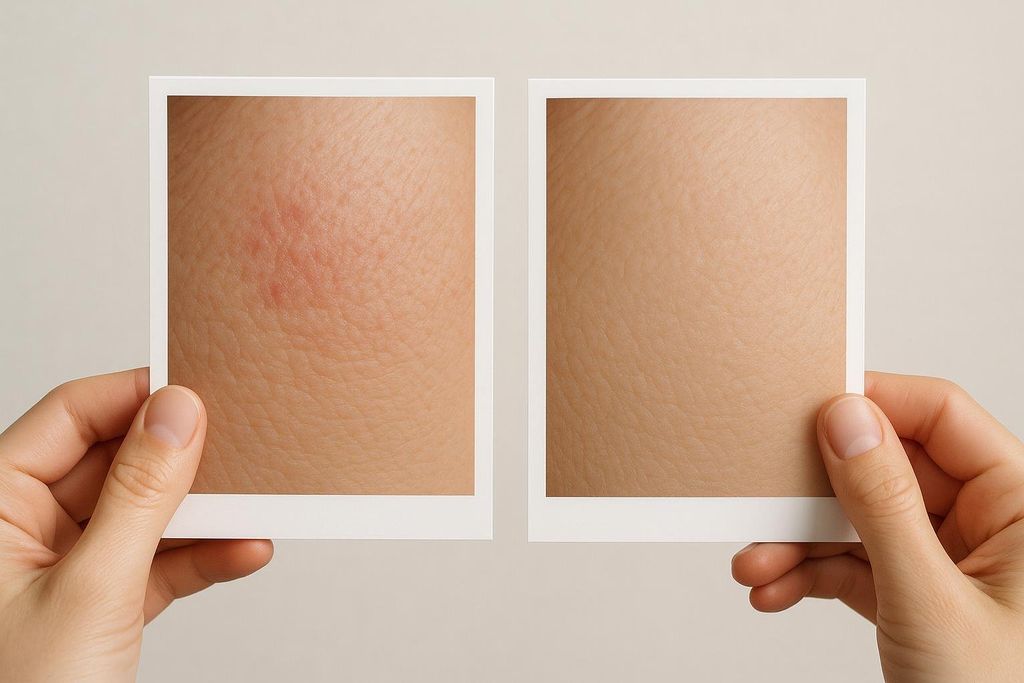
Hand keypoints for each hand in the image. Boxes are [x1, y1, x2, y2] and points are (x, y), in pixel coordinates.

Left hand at [0, 368, 272, 681]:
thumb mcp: (91, 589)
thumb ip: (141, 497)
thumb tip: (179, 413)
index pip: (73, 416)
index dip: (138, 396)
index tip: (202, 389)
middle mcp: (24, 526)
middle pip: (118, 461)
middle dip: (183, 459)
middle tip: (244, 445)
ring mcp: (66, 566)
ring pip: (146, 512)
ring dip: (205, 513)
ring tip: (258, 502)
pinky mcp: (103, 603)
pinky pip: (159, 561)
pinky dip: (202, 558)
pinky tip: (245, 551)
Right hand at [732, 372, 1023, 680]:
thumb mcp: (932, 601)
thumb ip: (884, 505)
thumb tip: (845, 420)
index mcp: (1022, 505)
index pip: (940, 417)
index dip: (873, 403)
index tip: (806, 406)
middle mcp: (989, 524)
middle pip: (886, 470)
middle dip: (814, 494)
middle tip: (760, 497)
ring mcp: (950, 560)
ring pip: (860, 521)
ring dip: (799, 543)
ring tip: (754, 565)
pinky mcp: (918, 594)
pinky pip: (855, 564)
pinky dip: (810, 576)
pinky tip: (774, 591)